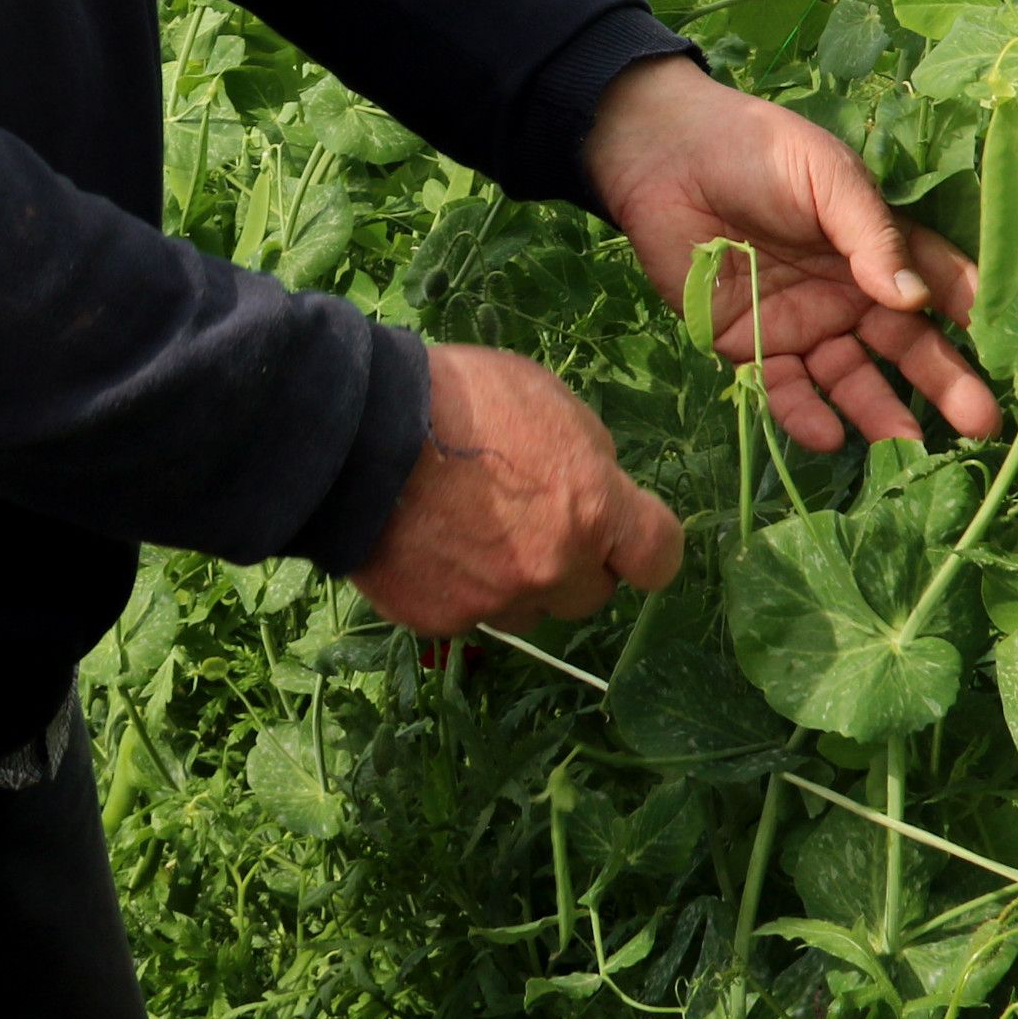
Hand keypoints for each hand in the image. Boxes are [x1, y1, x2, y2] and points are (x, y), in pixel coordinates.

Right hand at [351, 342, 684, 635]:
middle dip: (574, 561)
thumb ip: (587, 456)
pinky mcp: (443, 621)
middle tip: (533, 520)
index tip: (626, 537)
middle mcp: (554, 567)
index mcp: (594, 508)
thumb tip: (597, 487)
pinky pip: (471, 614)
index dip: (644, 547)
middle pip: (592, 592)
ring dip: (517, 580)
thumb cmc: (459, 397)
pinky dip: (461, 588)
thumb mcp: (547, 399)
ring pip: (529, 608)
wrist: (358, 435)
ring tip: (473, 530)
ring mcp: (496, 600)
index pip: (659, 558)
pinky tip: (433, 545)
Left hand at [582, 56, 1003, 452]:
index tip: (1008, 352)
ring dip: (880, 412)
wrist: (665, 157)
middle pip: (905, 346)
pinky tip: (829, 436)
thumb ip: (871, 236)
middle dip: (944, 382)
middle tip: (981, 422)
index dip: (972, 316)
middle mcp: (848, 292)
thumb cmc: (757, 152)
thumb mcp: (827, 178)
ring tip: (909, 448)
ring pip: (851, 379)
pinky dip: (805, 415)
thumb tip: (916, 299)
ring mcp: (802, 323)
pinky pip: (785, 389)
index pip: (938, 285)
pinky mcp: (750, 344)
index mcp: (876, 245)